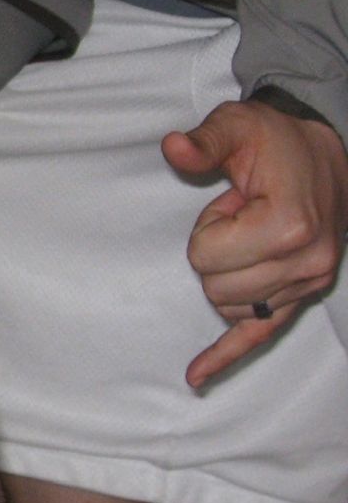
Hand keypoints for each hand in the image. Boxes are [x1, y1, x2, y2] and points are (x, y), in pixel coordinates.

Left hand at [162, 99, 347, 386]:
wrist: (327, 152)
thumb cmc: (276, 141)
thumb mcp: (238, 125)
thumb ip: (205, 141)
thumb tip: (174, 149)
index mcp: (290, 226)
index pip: (206, 256)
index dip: (207, 228)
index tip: (234, 203)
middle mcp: (307, 262)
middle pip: (214, 288)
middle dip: (213, 253)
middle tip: (240, 217)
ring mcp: (309, 284)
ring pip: (229, 308)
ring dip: (226, 274)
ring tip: (251, 233)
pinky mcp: (303, 297)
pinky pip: (259, 337)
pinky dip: (227, 357)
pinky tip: (197, 376)